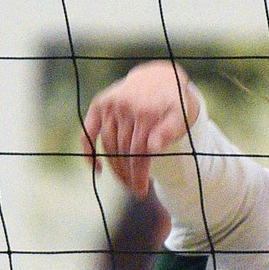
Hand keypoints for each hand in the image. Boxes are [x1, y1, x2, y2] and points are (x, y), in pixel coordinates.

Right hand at [81, 60, 199, 196]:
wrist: (158, 78)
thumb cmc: (171, 103)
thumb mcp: (180, 115)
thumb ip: (169, 131)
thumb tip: (153, 147)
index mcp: (146, 112)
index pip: (139, 152)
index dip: (138, 175)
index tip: (141, 191)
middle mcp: (126, 107)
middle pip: (123, 151)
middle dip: (127, 174)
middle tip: (132, 188)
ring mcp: (110, 106)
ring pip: (108, 145)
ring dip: (113, 167)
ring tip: (122, 180)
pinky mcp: (99, 104)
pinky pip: (88, 132)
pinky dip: (88, 152)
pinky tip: (97, 168)